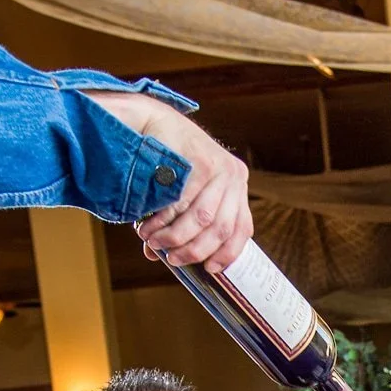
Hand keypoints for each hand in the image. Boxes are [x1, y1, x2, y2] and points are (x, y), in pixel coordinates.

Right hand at [81, 91, 251, 271]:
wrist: (153, 121)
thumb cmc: (170, 161)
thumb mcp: (190, 188)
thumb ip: (186, 220)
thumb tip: (162, 257)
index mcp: (237, 186)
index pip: (242, 229)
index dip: (227, 253)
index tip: (209, 269)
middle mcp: (234, 177)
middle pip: (220, 229)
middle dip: (194, 250)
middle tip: (172, 259)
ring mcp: (219, 168)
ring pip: (202, 219)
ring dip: (175, 238)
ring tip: (153, 242)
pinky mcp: (199, 163)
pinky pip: (182, 204)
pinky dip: (163, 222)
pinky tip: (148, 228)